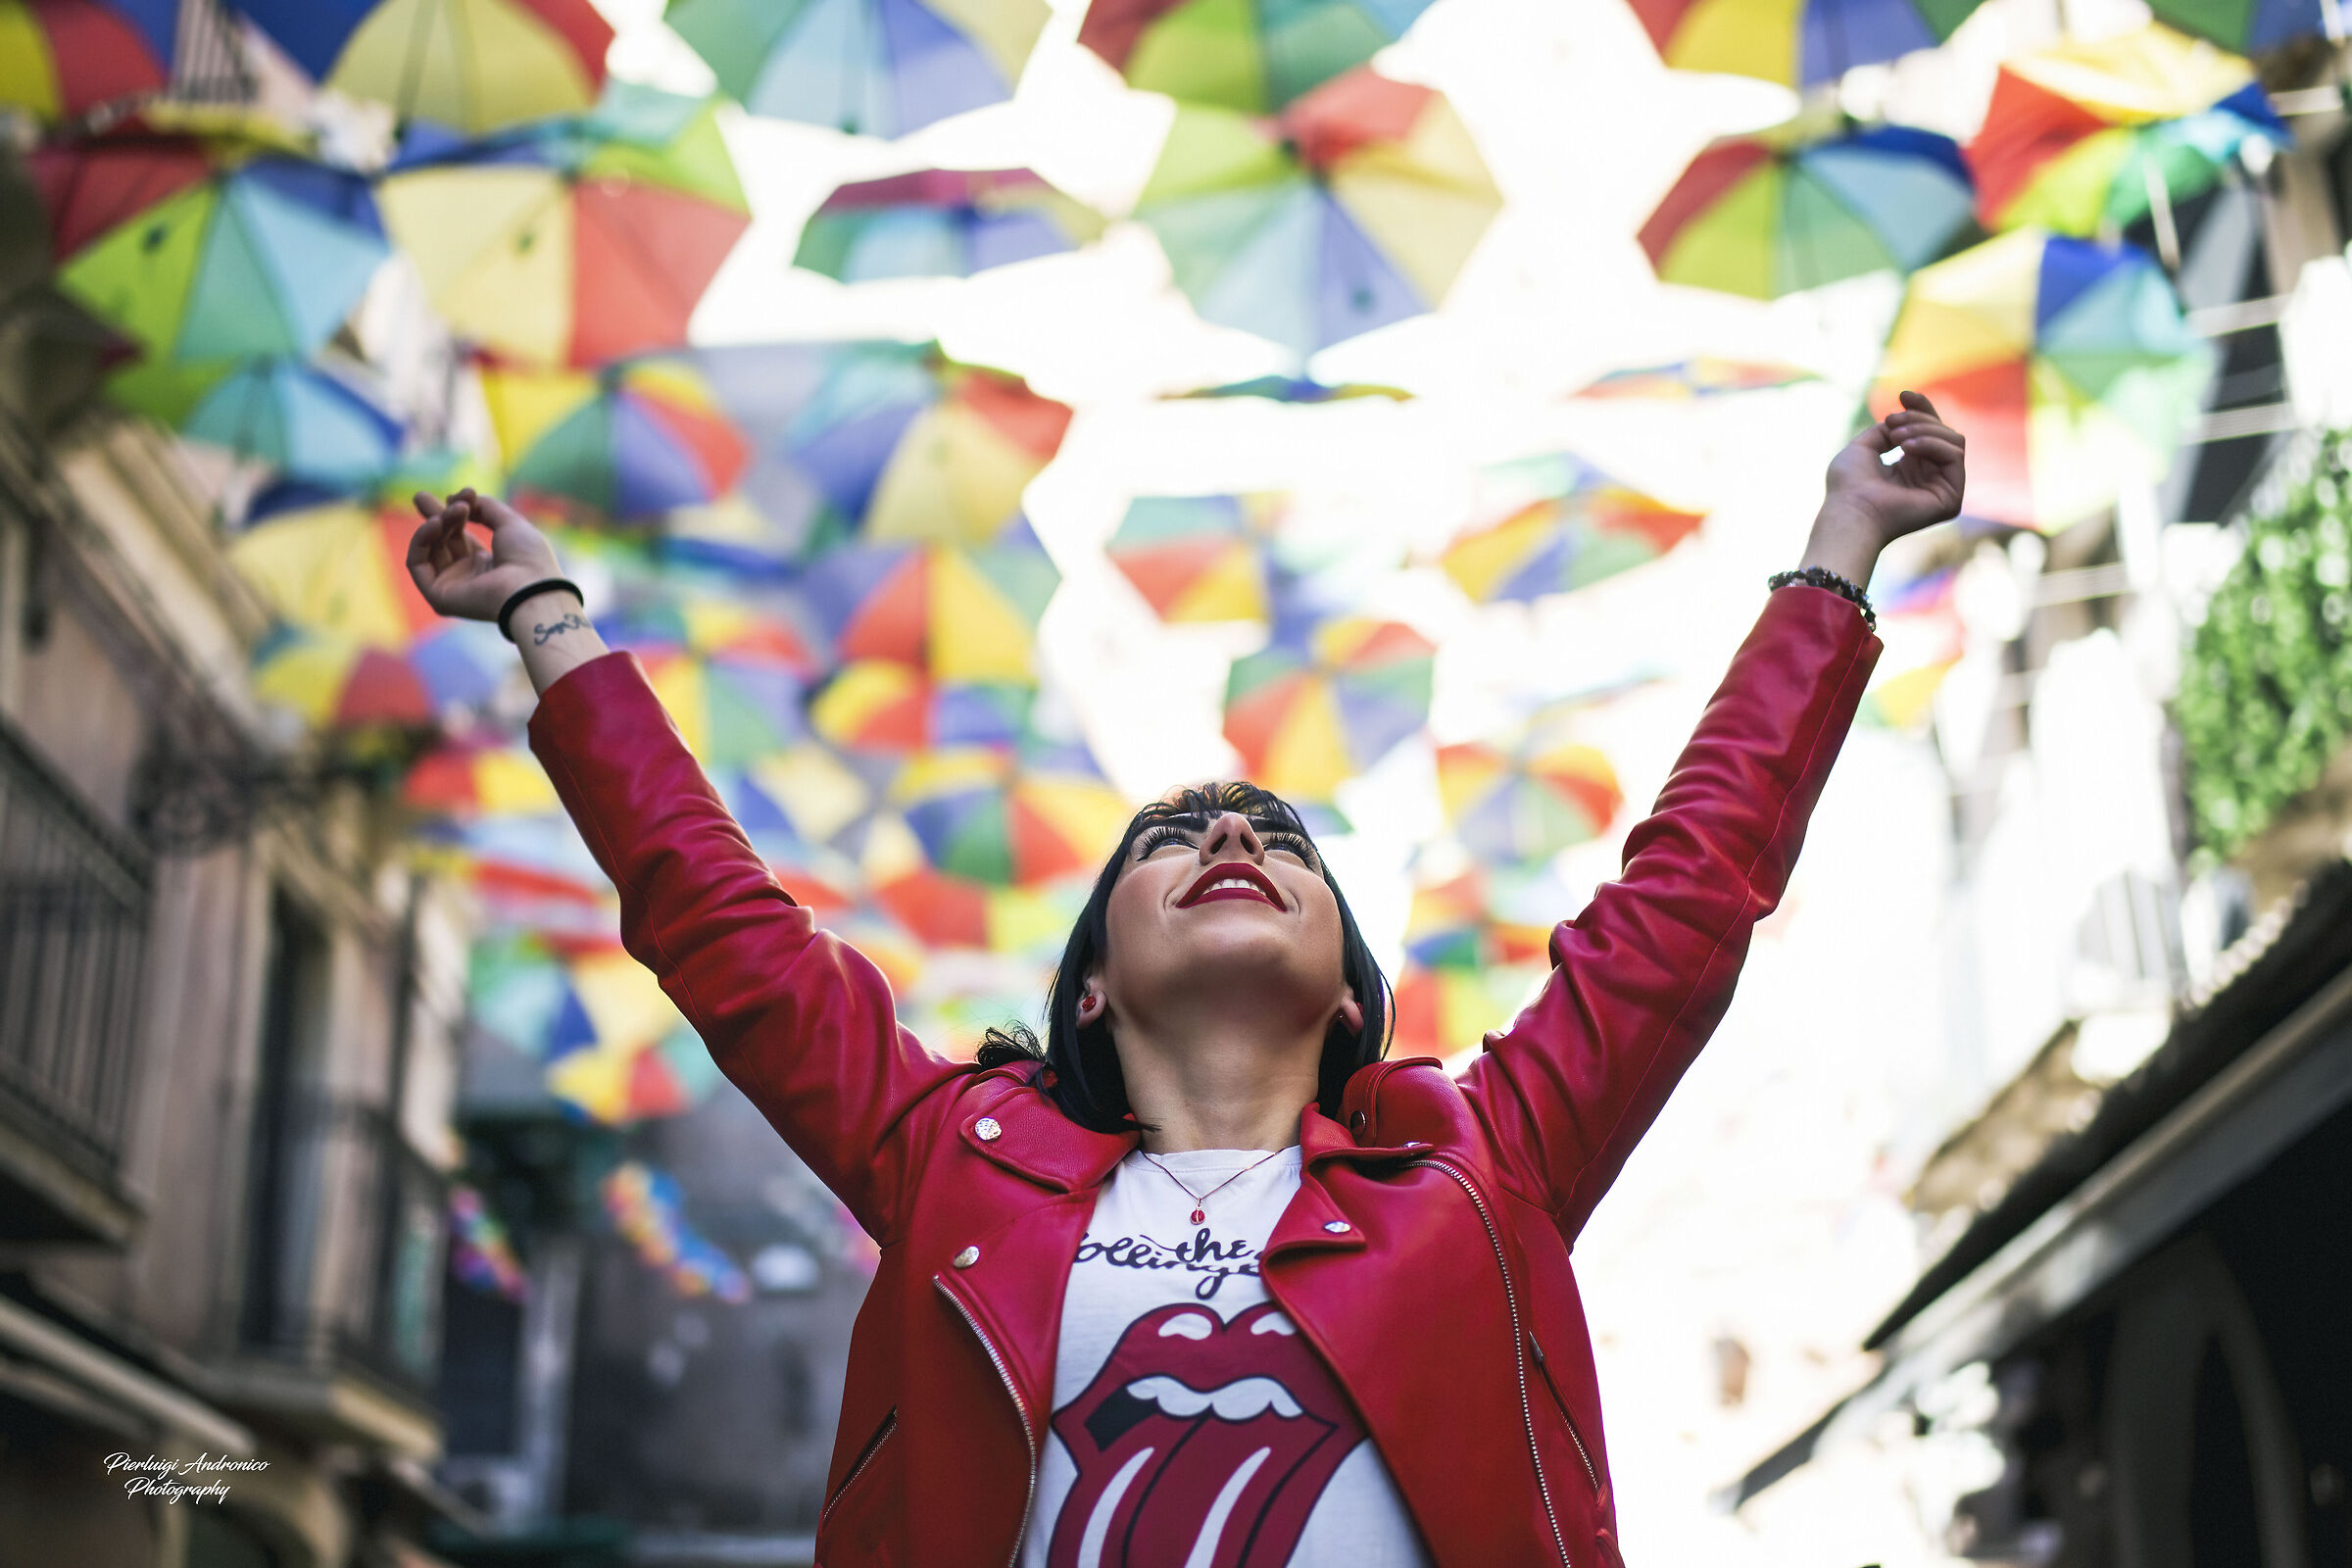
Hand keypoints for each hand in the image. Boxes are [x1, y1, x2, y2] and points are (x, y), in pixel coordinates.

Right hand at [405, 488, 565, 621]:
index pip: (459, 534)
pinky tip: (435, 523)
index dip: (455, 512)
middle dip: (436, 515)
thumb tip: (458, 499)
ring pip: (429, 548)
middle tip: (421, 495)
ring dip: (438, 523)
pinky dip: (421, 540)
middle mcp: (468, 577)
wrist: (530, 588)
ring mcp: (452, 588)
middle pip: (441, 541)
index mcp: (487, 563)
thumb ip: (484, 507)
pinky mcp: (438, 597)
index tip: (465, 493)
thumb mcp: (509, 523)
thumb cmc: (528, 558)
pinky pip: (417, 564)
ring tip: (455, 509)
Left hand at [1822, 390, 1965, 545]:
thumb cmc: (1847, 486)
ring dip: (1923, 429)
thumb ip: (1886, 431)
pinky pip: (1955, 454)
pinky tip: (1905, 448)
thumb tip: (1904, 418)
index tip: (1903, 394)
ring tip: (1895, 437)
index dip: (1920, 409)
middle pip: (1944, 432)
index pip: (1928, 432)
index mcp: (1909, 470)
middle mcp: (1929, 479)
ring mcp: (1942, 490)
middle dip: (1919, 417)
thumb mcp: (1863, 447)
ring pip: (1953, 440)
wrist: (1849, 512)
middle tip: (1891, 420)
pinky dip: (1931, 443)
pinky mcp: (1952, 499)